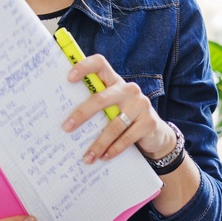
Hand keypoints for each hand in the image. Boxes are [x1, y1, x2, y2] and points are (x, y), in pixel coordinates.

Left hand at [62, 54, 176, 163]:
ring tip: (87, 157)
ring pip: (113, 125)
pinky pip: (126, 138)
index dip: (84, 66)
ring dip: (98, 143)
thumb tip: (65, 117)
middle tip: (67, 127)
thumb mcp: (112, 106)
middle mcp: (128, 89)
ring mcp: (140, 104)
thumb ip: (97, 104)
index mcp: (115, 81)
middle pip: (101, 99)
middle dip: (82, 114)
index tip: (69, 78)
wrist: (156, 134)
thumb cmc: (125, 117)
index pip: (100, 63)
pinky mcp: (149, 122)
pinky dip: (113, 149)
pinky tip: (104, 157)